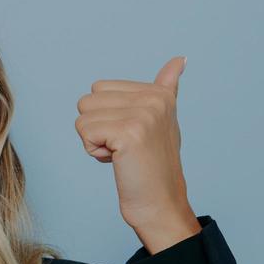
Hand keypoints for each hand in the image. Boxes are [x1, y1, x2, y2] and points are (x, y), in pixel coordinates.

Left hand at [75, 55, 198, 236]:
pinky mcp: (129, 133)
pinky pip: (84, 132)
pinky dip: (93, 151)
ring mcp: (143, 115)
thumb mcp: (162, 121)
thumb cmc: (154, 166)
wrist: (160, 205)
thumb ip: (166, 88)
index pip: (99, 88)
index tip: (130, 136)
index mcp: (159, 92)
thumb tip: (180, 58)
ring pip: (83, 116)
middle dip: (96, 127)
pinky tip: (117, 161)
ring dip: (93, 140)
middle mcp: (154, 99)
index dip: (105, 116)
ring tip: (121, 154)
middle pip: (87, 100)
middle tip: (123, 148)